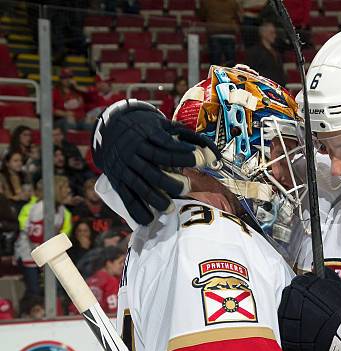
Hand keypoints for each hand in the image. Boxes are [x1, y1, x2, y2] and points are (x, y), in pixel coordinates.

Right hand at [91, 99, 221, 224]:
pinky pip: (125, 196)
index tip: (202, 161)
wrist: (111, 128)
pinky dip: (136, 209)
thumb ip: (191, 139)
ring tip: (170, 208)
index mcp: (148, 136)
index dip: (185, 155)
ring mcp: (125, 167)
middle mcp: (134, 152)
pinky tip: (148, 219)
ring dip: (154, 198)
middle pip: (152, 169)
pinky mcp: (118, 180)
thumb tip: (215, 155)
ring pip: (139, 184)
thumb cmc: (148, 130)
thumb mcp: (166, 126)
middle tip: (188, 187)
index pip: (167, 146)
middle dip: (170, 181)